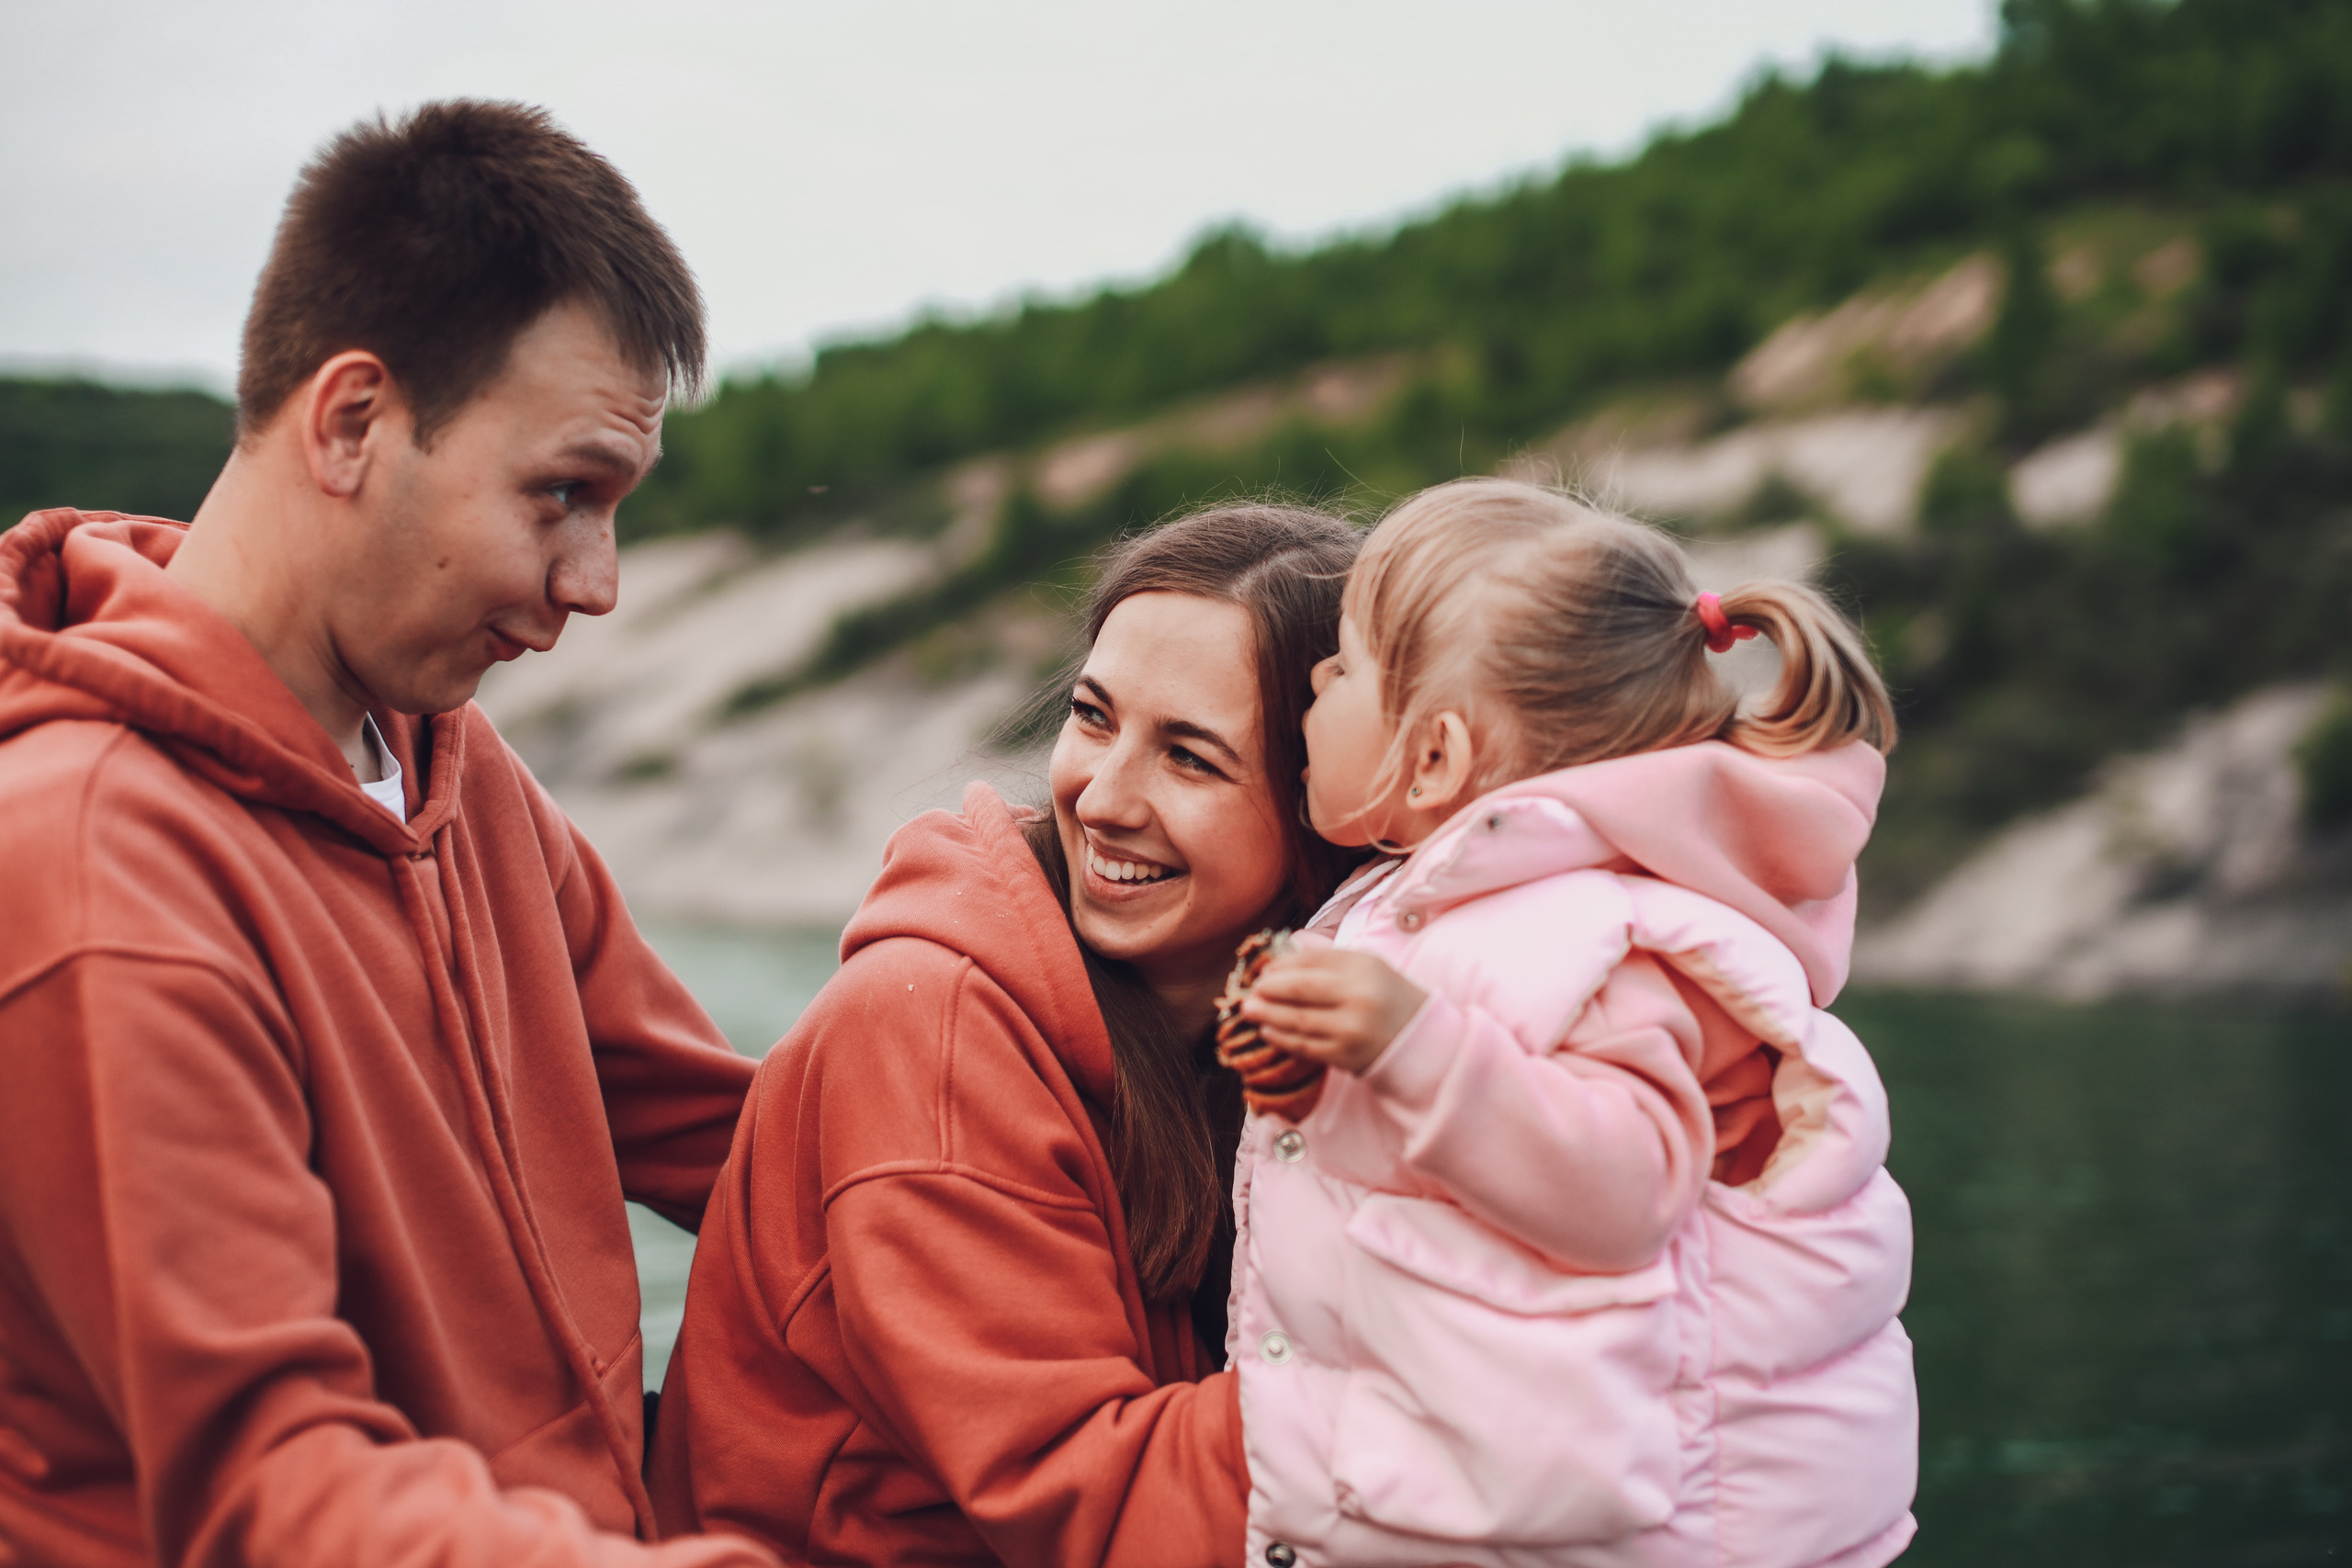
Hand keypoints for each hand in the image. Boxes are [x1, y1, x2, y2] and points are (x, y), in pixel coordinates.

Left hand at [1238, 948, 1426, 1073]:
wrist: (1421, 1040)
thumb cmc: (1388, 997)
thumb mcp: (1367, 966)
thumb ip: (1327, 958)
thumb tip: (1284, 953)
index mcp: (1363, 966)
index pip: (1310, 960)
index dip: (1281, 965)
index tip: (1265, 971)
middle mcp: (1358, 995)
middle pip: (1299, 988)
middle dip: (1268, 989)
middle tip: (1250, 991)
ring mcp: (1351, 1028)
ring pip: (1298, 1019)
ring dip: (1268, 1014)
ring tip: (1249, 1010)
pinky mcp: (1345, 1055)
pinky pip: (1305, 1046)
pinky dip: (1282, 1038)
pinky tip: (1268, 1031)